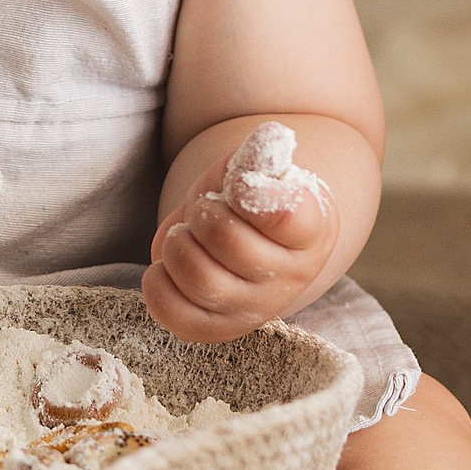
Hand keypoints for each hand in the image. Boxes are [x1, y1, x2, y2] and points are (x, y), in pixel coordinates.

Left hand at [142, 123, 338, 344]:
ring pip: (199, 276)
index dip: (246, 192)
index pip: (283, 216)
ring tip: (187, 234)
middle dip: (203, 213)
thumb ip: (260, 156)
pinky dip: (158, 282)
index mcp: (312, 230)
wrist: (248, 238)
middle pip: (227, 240)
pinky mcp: (217, 329)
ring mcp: (255, 309)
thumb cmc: (254, 197)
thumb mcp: (258, 169)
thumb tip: (269, 140)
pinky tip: (168, 264)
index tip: (238, 185)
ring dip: (178, 244)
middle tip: (207, 208)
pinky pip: (175, 313)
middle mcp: (292, 278)